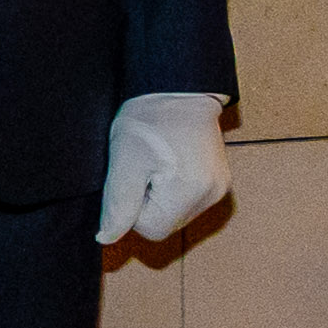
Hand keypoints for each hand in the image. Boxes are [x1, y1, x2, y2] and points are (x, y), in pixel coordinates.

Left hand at [100, 90, 232, 249]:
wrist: (177, 89)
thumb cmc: (150, 119)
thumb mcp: (124, 161)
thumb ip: (117, 205)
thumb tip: (107, 238)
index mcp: (189, 192)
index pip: (150, 229)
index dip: (133, 208)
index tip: (135, 176)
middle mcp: (212, 195)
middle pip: (167, 223)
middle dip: (149, 202)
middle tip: (145, 167)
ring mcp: (220, 188)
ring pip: (177, 214)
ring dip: (162, 197)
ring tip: (157, 162)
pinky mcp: (220, 182)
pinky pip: (190, 201)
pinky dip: (175, 190)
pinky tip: (171, 164)